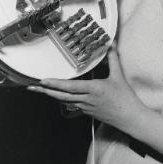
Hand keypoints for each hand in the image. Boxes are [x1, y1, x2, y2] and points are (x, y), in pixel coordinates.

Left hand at [27, 45, 145, 131]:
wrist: (130, 118)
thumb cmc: (125, 99)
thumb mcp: (119, 76)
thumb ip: (113, 59)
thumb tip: (111, 45)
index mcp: (93, 90)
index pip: (70, 87)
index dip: (55, 84)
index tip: (43, 80)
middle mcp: (87, 99)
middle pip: (61, 96)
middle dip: (45, 91)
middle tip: (32, 86)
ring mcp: (86, 107)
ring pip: (64, 101)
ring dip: (51, 95)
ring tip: (40, 89)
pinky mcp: (87, 111)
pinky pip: (72, 104)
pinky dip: (63, 99)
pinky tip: (57, 95)